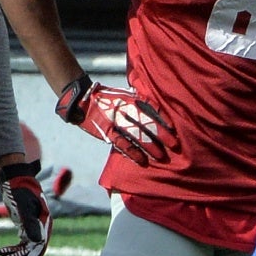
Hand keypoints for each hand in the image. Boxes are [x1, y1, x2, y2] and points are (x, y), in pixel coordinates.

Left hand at [0, 161, 50, 255]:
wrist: (14, 176)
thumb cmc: (19, 189)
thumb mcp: (24, 207)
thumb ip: (30, 224)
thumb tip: (36, 243)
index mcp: (43, 223)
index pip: (39, 247)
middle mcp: (40, 226)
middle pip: (31, 249)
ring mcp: (32, 225)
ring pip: (24, 246)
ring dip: (13, 254)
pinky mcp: (24, 223)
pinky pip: (20, 241)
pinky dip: (11, 247)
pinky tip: (1, 251)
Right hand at [55, 74, 171, 166]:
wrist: (82, 101)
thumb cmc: (106, 98)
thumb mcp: (124, 95)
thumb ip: (138, 101)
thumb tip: (157, 109)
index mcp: (129, 100)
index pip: (150, 110)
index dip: (163, 120)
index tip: (174, 129)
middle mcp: (124, 111)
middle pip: (146, 124)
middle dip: (161, 135)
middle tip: (174, 145)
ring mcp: (115, 123)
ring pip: (136, 136)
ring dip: (150, 147)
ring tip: (161, 156)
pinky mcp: (107, 133)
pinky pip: (122, 144)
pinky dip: (133, 153)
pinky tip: (142, 160)